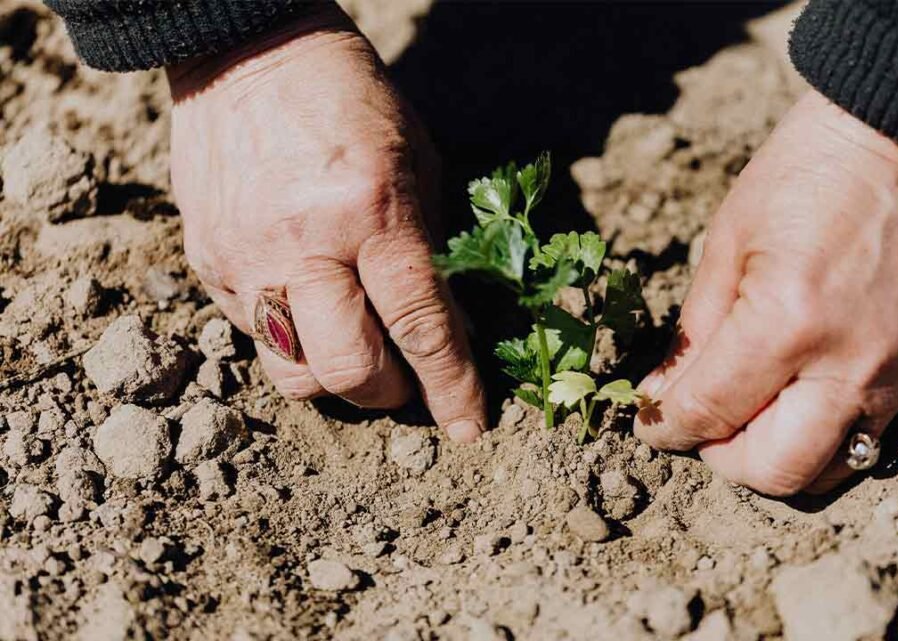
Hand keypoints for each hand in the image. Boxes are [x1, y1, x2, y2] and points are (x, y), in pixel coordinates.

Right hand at [166, 3, 483, 440]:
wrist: (246, 52)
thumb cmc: (351, 102)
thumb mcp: (417, 164)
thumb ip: (431, 252)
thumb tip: (449, 333)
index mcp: (370, 211)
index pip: (419, 325)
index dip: (451, 386)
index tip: (469, 427)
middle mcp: (303, 244)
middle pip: (349, 371)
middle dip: (390, 395)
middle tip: (407, 382)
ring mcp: (245, 258)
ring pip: (293, 374)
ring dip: (336, 382)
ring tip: (357, 351)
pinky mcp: (206, 263)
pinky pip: (254, 337)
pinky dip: (294, 340)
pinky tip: (311, 306)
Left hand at [633, 90, 897, 493]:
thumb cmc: (802, 176)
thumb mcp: (726, 245)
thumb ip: (693, 334)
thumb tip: (663, 400)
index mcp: (787, 322)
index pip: (712, 413)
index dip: (667, 428)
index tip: (652, 423)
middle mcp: (850, 362)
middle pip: (776, 471)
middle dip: (724, 460)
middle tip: (705, 426)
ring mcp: (897, 372)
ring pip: (829, 469)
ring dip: (777, 457)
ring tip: (752, 413)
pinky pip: (867, 433)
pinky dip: (822, 430)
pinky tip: (798, 389)